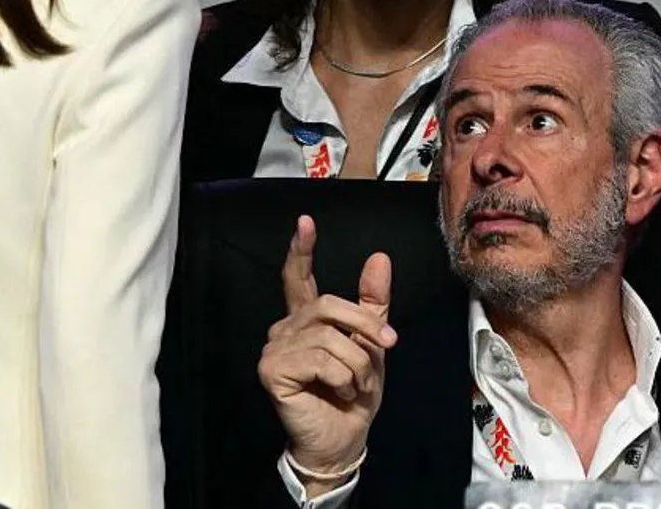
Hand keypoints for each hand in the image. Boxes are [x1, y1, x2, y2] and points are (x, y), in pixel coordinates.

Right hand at [256, 215, 396, 492]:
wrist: (344, 439)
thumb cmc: (353, 395)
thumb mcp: (372, 344)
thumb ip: (372, 304)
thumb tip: (378, 258)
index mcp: (306, 320)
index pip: (298, 278)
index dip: (301, 249)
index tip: (305, 221)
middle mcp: (285, 328)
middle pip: (327, 303)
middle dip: (364, 324)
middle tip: (387, 347)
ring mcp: (275, 348)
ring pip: (328, 335)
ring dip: (357, 362)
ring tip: (358, 384)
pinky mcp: (272, 370)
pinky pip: (320, 358)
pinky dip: (343, 376)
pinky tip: (340, 392)